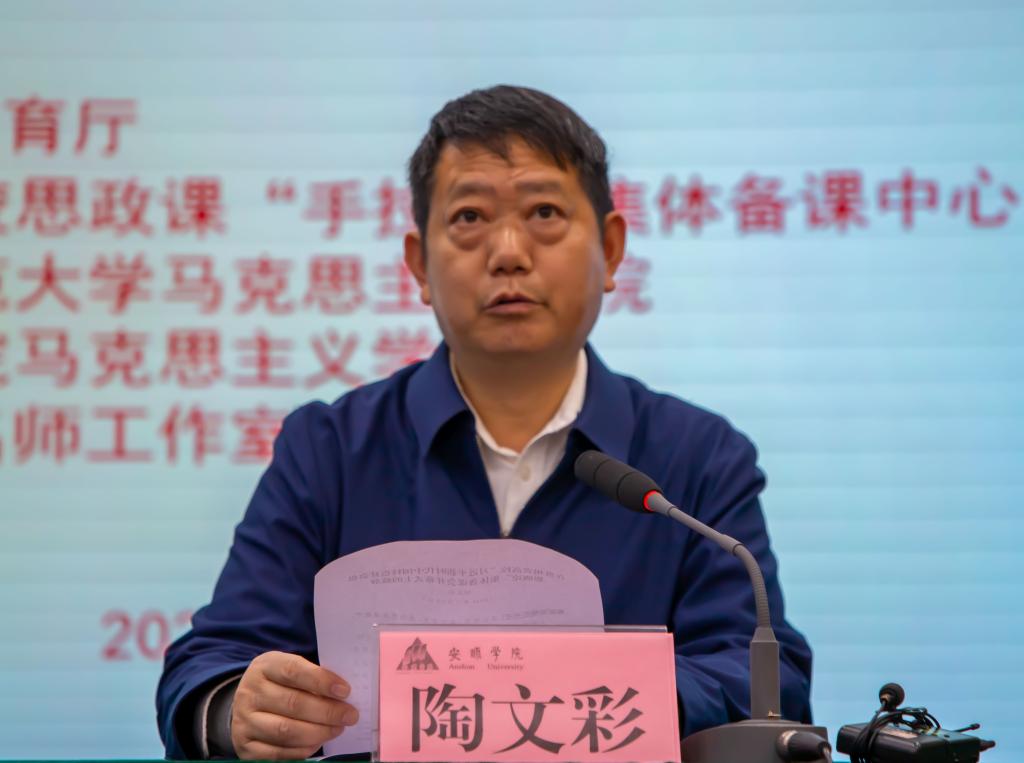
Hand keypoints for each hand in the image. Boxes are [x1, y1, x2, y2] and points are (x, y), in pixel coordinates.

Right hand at [230, 651, 357, 759]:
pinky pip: (277, 753)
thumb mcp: (290, 670)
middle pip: (292, 703)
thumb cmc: (278, 684)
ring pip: (285, 730)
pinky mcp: (245, 746)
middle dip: (327, 711)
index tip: (345, 691)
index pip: (293, 670)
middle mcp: (250, 693)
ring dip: (318, 732)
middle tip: (350, 715)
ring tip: (337, 729)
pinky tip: (318, 743)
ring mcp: (244, 721)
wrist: (246, 704)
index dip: (321, 680)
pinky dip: (302, 750)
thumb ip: (312, 678)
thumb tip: (342, 694)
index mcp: (265, 667)